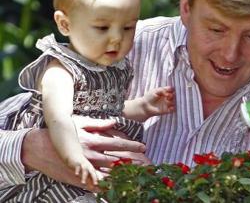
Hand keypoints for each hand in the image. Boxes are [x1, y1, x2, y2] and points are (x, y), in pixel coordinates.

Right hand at [21, 117, 146, 189]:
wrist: (38, 147)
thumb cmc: (61, 133)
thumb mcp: (80, 124)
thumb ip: (99, 124)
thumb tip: (114, 122)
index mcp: (93, 140)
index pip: (117, 143)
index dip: (132, 146)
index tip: (144, 147)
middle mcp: (90, 155)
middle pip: (117, 160)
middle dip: (134, 163)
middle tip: (148, 165)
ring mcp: (84, 167)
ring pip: (108, 173)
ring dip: (124, 175)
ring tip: (139, 177)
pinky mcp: (76, 177)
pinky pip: (94, 184)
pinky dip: (106, 187)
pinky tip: (116, 189)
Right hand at [69, 155, 98, 186]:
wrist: (74, 155)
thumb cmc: (80, 165)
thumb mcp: (86, 172)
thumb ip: (89, 179)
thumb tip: (92, 188)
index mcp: (91, 170)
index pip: (96, 176)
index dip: (98, 181)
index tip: (101, 186)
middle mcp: (88, 167)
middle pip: (93, 173)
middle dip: (94, 178)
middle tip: (96, 184)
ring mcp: (83, 165)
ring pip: (84, 171)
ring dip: (84, 177)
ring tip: (83, 183)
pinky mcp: (77, 164)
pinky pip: (77, 168)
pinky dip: (77, 171)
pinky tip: (76, 175)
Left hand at [142, 86, 174, 116]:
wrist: (144, 106)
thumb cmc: (149, 97)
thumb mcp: (155, 91)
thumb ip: (163, 89)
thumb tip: (171, 89)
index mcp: (164, 92)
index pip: (171, 90)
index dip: (172, 90)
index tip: (172, 90)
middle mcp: (167, 98)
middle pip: (174, 96)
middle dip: (173, 95)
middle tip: (169, 96)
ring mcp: (167, 104)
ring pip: (174, 102)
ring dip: (174, 101)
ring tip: (168, 101)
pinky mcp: (166, 110)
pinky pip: (172, 109)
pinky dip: (173, 108)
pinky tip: (171, 107)